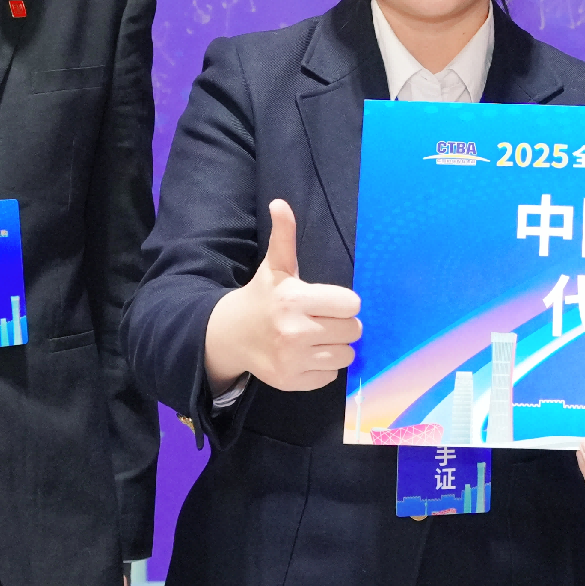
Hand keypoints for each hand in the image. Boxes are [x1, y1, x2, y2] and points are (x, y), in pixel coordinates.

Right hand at [203, 200, 361, 392]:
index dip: (343, 303)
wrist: (231, 335)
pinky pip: (330, 377)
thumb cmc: (263, 297)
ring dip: (336, 347)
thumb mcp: (275, 266)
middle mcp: (294, 331)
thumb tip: (280, 203)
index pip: (351, 305)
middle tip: (323, 320)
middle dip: (342, 324)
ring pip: (346, 355)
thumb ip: (284, 236)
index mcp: (294, 299)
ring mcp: (292, 360)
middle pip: (353, 331)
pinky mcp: (291, 381)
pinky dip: (323, 367)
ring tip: (317, 338)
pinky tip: (307, 355)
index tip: (328, 302)